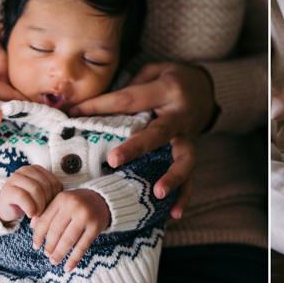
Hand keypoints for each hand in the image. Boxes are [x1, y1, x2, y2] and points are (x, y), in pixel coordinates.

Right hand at [0, 165, 62, 222]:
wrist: (5, 208)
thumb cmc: (27, 201)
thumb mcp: (42, 196)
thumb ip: (51, 196)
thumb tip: (60, 205)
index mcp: (37, 169)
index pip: (54, 182)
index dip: (56, 197)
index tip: (52, 207)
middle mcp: (26, 170)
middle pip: (46, 185)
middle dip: (48, 202)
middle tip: (45, 214)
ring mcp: (15, 178)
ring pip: (36, 189)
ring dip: (40, 206)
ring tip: (38, 215)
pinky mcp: (7, 189)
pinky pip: (23, 197)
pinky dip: (30, 208)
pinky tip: (30, 214)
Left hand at [30, 189, 110, 272]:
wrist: (103, 200)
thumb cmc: (77, 203)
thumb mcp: (62, 202)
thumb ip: (47, 212)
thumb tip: (32, 227)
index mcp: (62, 198)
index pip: (45, 220)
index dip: (38, 235)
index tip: (35, 246)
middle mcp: (73, 206)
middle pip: (56, 231)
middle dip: (49, 246)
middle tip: (47, 254)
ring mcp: (85, 217)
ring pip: (68, 240)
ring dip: (59, 254)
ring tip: (54, 261)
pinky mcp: (95, 227)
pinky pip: (82, 246)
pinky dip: (74, 259)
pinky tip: (68, 268)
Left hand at [69, 62, 212, 218]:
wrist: (207, 87)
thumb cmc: (174, 78)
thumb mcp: (155, 70)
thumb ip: (131, 85)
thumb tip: (95, 105)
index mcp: (167, 91)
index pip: (130, 100)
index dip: (101, 106)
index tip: (76, 113)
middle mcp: (180, 115)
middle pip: (158, 133)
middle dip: (136, 147)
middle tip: (114, 159)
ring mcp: (188, 136)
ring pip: (185, 158)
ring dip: (172, 176)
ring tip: (157, 192)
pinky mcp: (191, 149)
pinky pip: (192, 175)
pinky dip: (185, 195)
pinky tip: (174, 212)